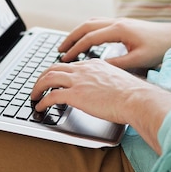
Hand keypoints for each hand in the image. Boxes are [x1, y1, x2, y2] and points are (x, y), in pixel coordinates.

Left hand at [30, 59, 170, 153]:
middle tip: (37, 85)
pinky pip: (51, 96)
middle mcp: (84, 69)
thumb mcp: (118, 81)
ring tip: (33, 95)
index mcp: (94, 64)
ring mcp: (78, 81)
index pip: (71, 65)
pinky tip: (40, 107)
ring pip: (48, 79)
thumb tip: (103, 91)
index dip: (59, 72)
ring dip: (37, 87)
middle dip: (43, 77)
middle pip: (54, 68)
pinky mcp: (75, 95)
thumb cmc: (133, 94)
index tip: (54, 79)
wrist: (136, 98)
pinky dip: (42, 101)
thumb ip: (106, 82)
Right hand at [59, 15, 170, 70]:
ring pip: (92, 23)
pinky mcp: (125, 25)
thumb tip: (96, 68)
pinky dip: (89, 31)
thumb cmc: (160, 49)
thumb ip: (116, 64)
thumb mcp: (137, 60)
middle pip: (86, 26)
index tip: (64, 59)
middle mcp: (117, 22)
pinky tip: (89, 41)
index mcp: (118, 30)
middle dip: (71, 37)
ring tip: (69, 44)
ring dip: (79, 32)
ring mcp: (121, 22)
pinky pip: (100, 24)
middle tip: (59, 50)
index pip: (89, 38)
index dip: (74, 49)